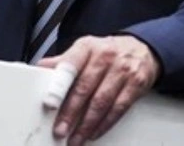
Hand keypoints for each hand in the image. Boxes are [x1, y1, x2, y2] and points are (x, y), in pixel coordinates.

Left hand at [37, 35, 160, 144]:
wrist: (142, 48)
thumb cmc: (107, 51)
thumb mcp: (84, 49)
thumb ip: (64, 61)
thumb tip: (41, 68)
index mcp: (87, 47)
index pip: (69, 66)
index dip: (59, 85)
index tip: (49, 103)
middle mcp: (104, 56)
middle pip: (84, 88)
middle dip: (70, 113)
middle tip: (60, 130)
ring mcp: (122, 70)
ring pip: (101, 102)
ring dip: (86, 124)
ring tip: (75, 138)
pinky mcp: (136, 84)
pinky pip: (119, 108)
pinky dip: (105, 123)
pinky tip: (94, 132)